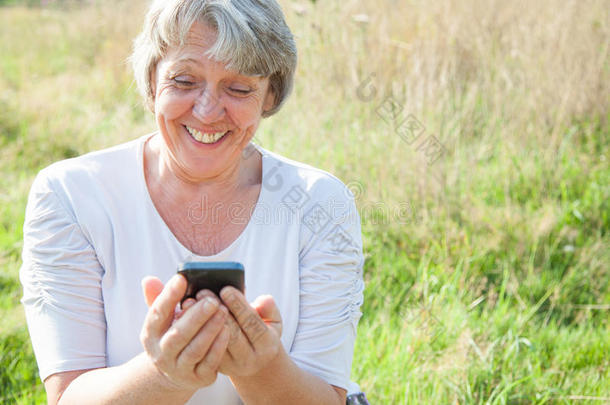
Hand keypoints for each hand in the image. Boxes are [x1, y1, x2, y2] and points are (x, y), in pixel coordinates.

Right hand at [139, 275, 229, 391]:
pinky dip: (219, 346)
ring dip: (210, 330)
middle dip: (195, 316)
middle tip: (212, 300)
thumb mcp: (164, 319)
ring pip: (195, 350)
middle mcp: (161, 354)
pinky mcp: (198, 378)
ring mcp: (179, 369)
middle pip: (178, 335)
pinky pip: (210, 362)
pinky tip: (228, 330)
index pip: (157, 314)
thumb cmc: (173, 334)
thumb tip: (149, 279)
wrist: (176, 371)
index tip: (181, 278)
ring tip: (223, 311)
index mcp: (151, 334)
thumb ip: (160, 298)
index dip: (169, 296)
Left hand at [195, 287, 282, 376]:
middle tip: (203, 291)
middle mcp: (249, 359)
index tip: (225, 289)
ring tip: (191, 301)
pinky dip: (194, 330)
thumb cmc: (262, 331)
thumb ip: (269, 308)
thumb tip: (261, 300)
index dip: (239, 305)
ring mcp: (231, 366)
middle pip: (231, 333)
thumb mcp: (273, 320)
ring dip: (202, 321)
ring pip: (214, 342)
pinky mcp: (215, 368)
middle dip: (217, 311)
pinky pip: (203, 348)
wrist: (253, 360)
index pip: (252, 323)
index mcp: (266, 345)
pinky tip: (186, 314)